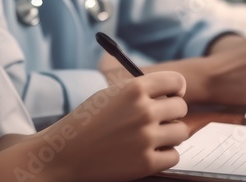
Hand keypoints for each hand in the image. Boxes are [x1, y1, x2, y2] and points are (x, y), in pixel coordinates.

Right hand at [39, 72, 188, 181]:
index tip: (172, 95)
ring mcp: (146, 138)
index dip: (176, 89)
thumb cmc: (86, 122)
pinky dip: (163, 155)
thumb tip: (171, 94)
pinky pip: (174, 156)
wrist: (64, 154)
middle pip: (181, 107)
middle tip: (157, 120)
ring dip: (169, 135)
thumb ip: (138, 92)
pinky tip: (146, 152)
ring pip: (181, 132)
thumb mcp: (109, 95)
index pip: (176, 81)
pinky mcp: (146, 163)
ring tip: (149, 137)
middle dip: (171, 113)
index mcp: (133, 89)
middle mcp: (143, 111)